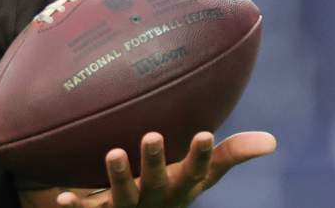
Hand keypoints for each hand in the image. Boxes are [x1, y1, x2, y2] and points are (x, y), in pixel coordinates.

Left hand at [54, 130, 276, 207]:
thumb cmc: (169, 189)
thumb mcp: (198, 176)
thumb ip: (228, 156)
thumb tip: (272, 141)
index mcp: (179, 188)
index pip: (195, 172)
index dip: (199, 155)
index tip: (203, 132)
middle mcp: (155, 199)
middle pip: (156, 183)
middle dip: (155, 162)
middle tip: (152, 135)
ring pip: (122, 195)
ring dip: (117, 176)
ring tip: (113, 152)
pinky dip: (75, 206)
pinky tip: (62, 197)